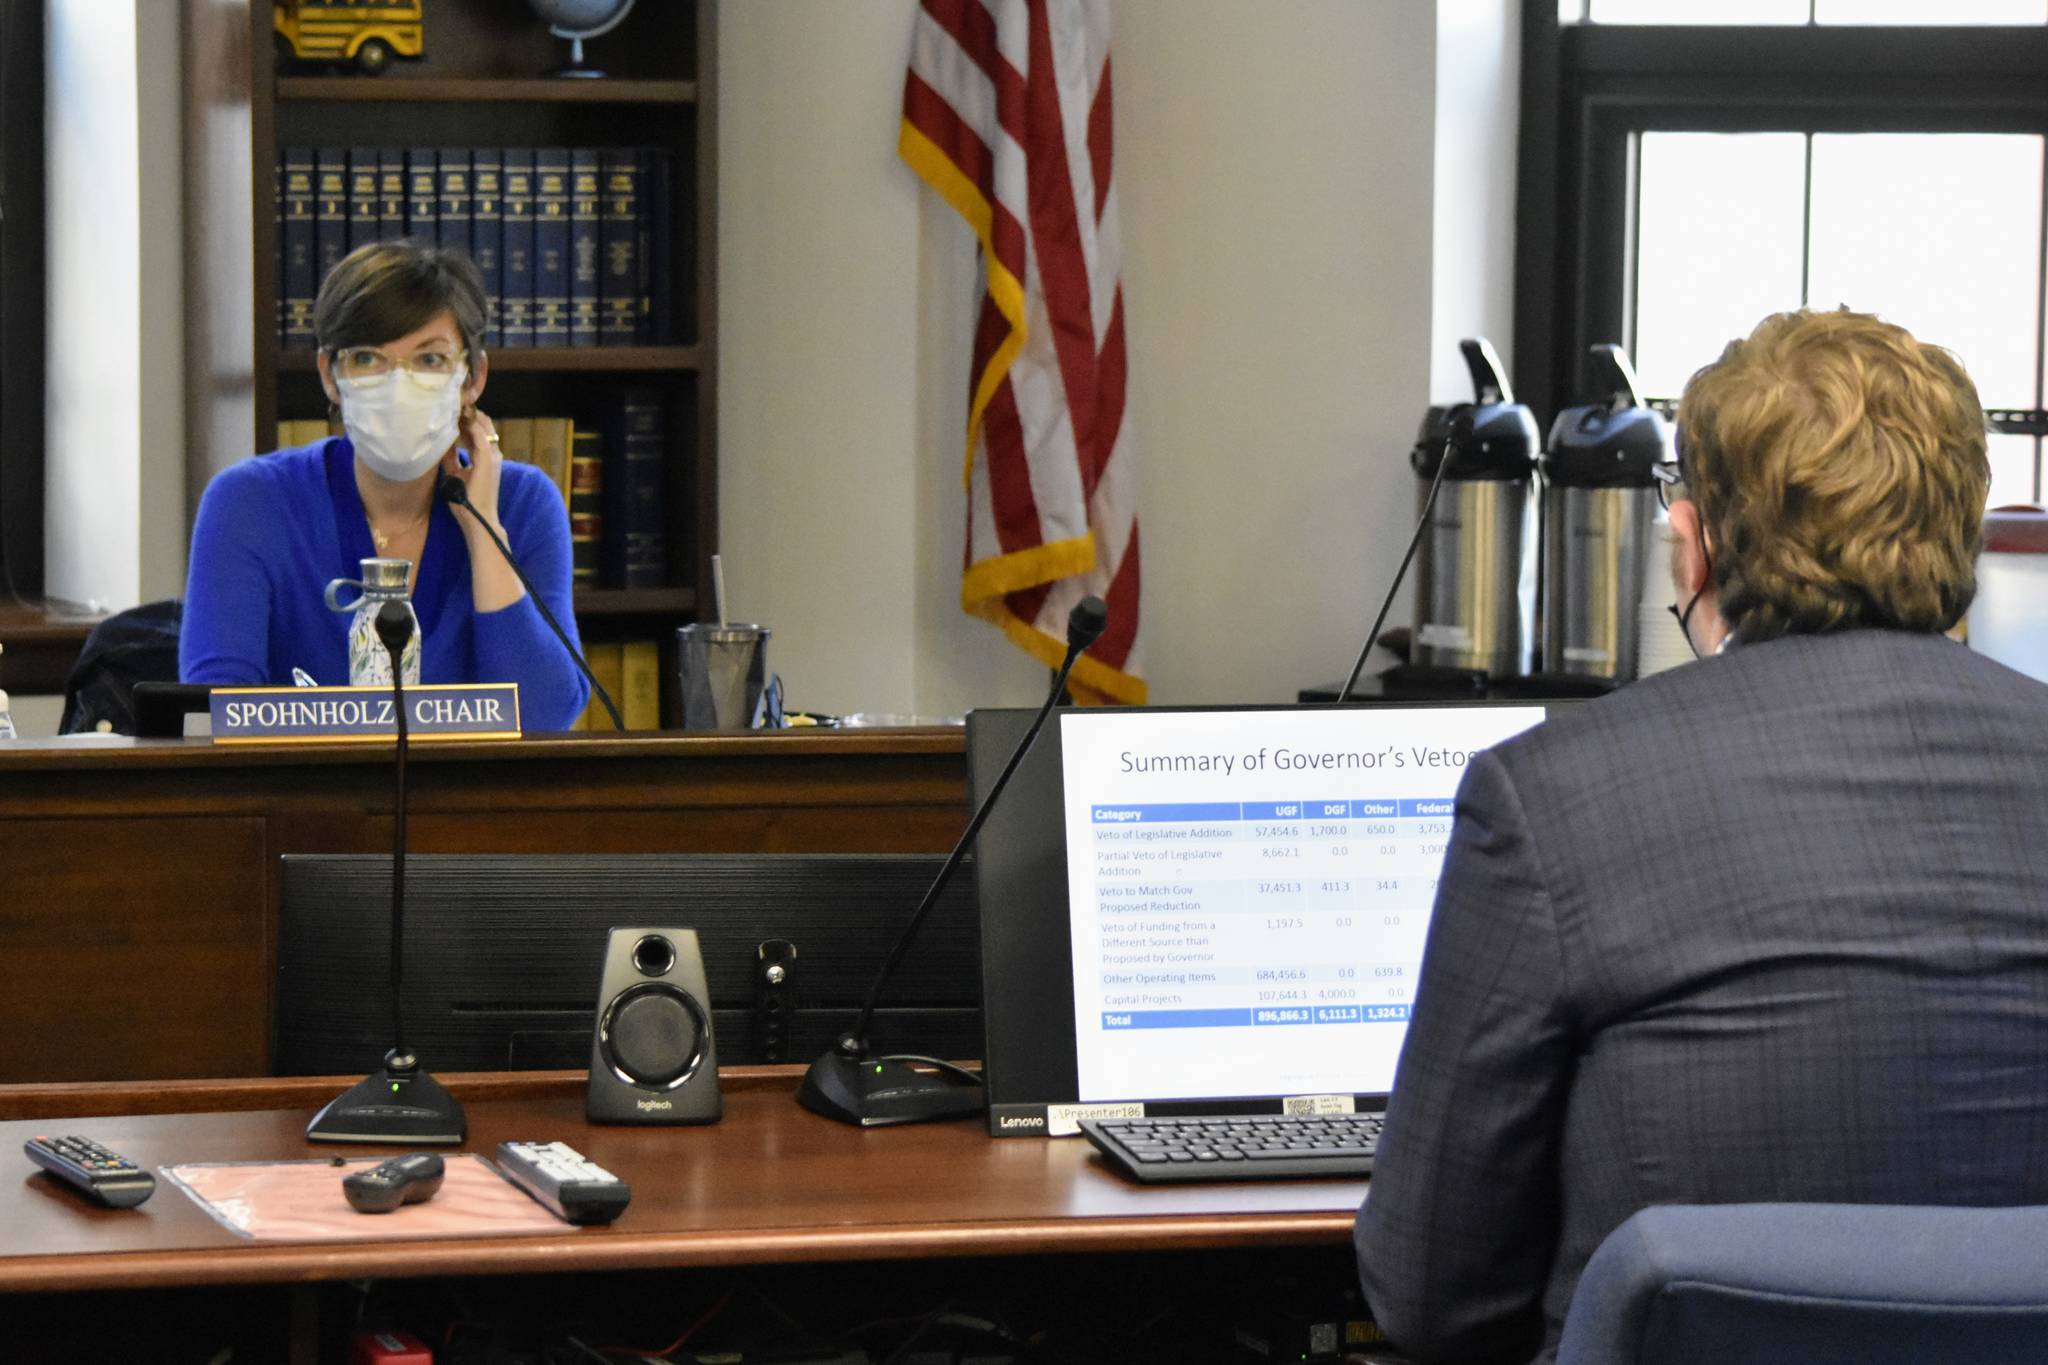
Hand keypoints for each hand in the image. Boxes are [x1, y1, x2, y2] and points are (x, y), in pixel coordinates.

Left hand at [444, 404, 504, 534]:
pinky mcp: (487, 459)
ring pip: (483, 426)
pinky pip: (480, 435)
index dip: (467, 421)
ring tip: (453, 408)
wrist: (478, 520)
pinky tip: (456, 419)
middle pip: (484, 425)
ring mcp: (492, 456)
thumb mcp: (455, 474)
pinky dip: (470, 425)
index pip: (480, 432)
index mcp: (487, 458)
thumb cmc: (467, 502)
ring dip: (469, 416)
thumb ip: (452, 459)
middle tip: (451, 405)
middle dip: (468, 414)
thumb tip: (442, 445)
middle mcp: (493, 454)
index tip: (451, 412)